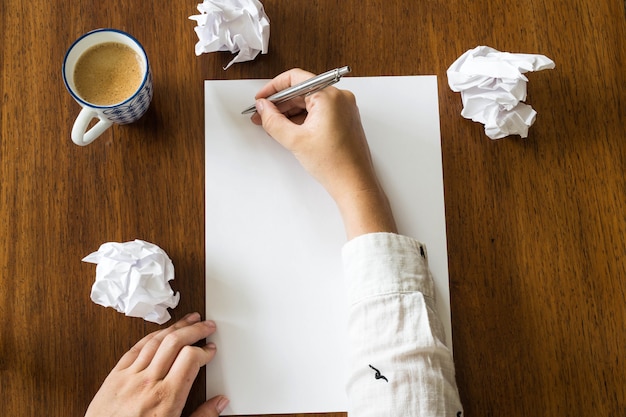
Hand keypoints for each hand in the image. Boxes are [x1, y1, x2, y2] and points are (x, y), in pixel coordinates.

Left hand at [85, 313, 228, 416]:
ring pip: (156, 341)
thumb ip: (202, 416)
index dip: (204, 350)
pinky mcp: (114, 376)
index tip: (210, 350)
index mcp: (166, 398)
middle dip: (195, 330)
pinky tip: (161, 332)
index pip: (190, 358)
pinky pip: (135, 348)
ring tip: (188, 321)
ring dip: (175, 327)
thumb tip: (219, 403)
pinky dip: (151, 336)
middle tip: (206, 326)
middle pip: (175, 343)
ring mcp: (129, 377)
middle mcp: (148, 383)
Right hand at [251, 68, 396, 238]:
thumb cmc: (335, 164)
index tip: (262, 98)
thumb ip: (273, 120)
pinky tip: (289, 130)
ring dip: (290, 112)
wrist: (354, 184)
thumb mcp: (295, 140)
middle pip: (302, 90)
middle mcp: (340, 97)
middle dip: (280, 103)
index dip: (273, 88)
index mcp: (329, 96)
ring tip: (273, 125)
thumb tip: (263, 108)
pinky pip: (318, 112)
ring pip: (309, 102)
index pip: (295, 78)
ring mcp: (344, 108)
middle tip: (262, 114)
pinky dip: (303, 119)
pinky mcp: (344, 119)